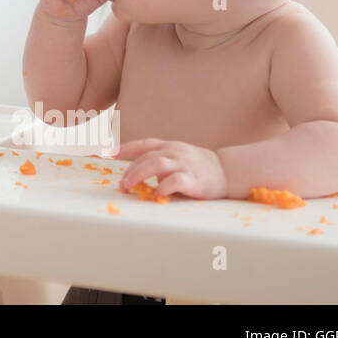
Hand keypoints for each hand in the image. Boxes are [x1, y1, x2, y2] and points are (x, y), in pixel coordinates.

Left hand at [114, 138, 228, 199]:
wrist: (228, 171)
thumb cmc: (198, 167)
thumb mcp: (177, 159)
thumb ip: (159, 164)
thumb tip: (137, 178)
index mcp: (169, 146)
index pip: (144, 144)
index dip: (125, 148)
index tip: (109, 153)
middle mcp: (175, 152)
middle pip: (147, 157)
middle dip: (130, 170)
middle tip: (122, 184)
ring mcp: (184, 164)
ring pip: (157, 164)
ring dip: (139, 174)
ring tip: (129, 186)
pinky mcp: (194, 179)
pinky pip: (176, 180)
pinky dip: (164, 186)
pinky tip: (157, 193)